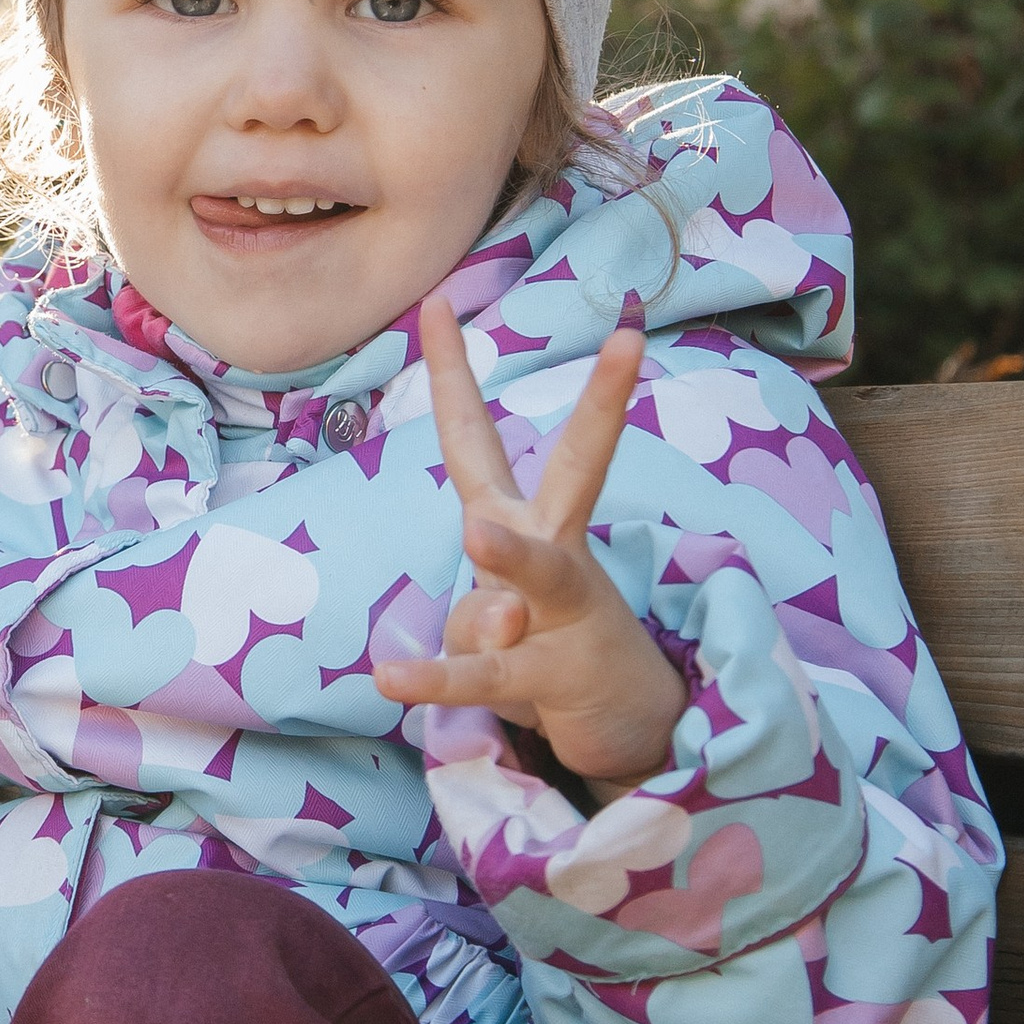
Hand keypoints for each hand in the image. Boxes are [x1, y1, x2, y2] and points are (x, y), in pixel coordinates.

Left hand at [372, 295, 687, 789]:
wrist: (625, 722)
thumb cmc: (543, 644)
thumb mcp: (494, 616)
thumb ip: (476, 614)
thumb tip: (498, 622)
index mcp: (523, 518)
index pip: (476, 435)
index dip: (456, 371)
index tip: (436, 301)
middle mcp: (553, 549)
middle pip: (581, 465)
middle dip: (605, 407)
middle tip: (632, 345)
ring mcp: (560, 609)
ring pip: (536, 570)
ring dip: (508, 555)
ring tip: (480, 537)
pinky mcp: (551, 674)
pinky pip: (484, 672)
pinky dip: (438, 676)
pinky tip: (391, 677)